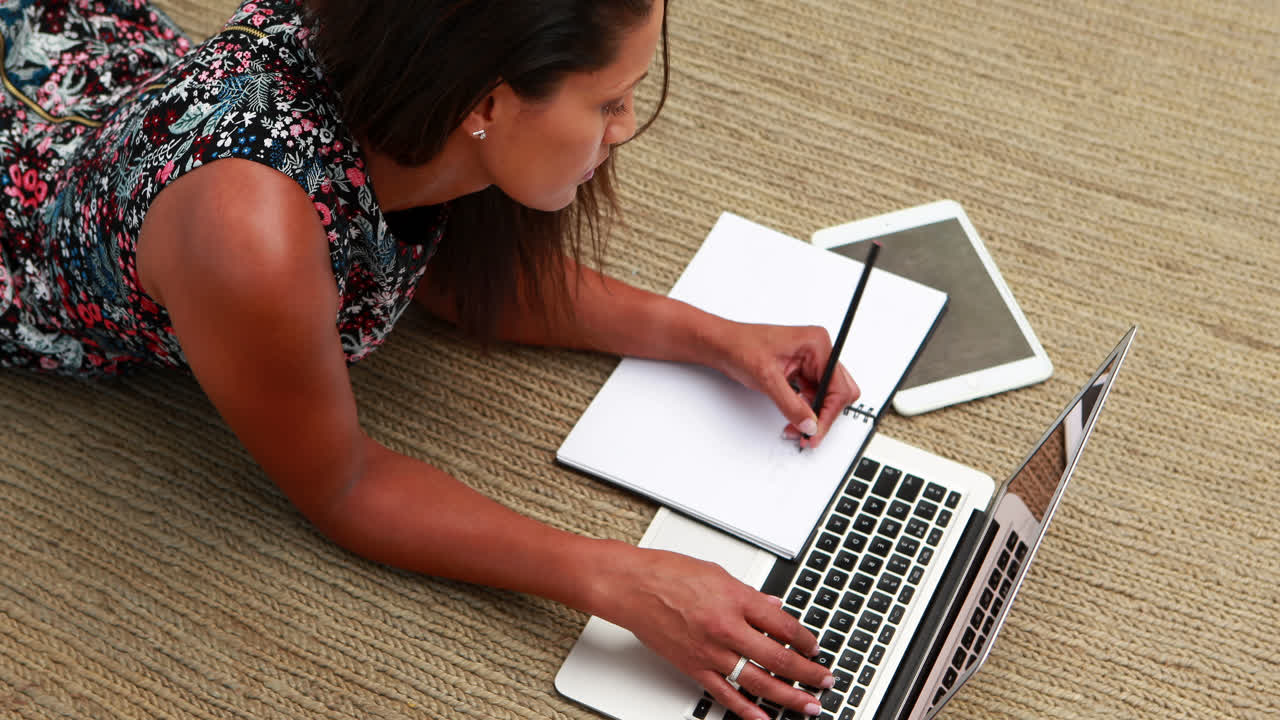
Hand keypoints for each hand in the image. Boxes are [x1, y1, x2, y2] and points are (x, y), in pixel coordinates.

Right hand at [594, 544, 834, 718]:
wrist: (631, 587)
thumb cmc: (667, 573)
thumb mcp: (718, 573)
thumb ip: (750, 595)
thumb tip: (774, 607)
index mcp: (736, 599)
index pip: (784, 625)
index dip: (806, 639)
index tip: (815, 647)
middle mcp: (726, 627)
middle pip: (778, 657)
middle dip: (807, 672)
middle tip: (825, 680)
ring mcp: (710, 651)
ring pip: (758, 681)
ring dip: (788, 696)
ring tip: (808, 704)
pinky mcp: (693, 667)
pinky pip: (725, 693)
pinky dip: (746, 709)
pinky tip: (763, 717)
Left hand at [709, 321, 859, 448]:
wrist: (722, 345)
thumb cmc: (740, 347)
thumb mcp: (767, 378)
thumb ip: (791, 405)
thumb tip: (809, 424)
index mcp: (817, 344)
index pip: (838, 386)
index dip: (829, 413)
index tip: (816, 431)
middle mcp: (818, 351)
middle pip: (838, 392)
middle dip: (825, 415)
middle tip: (810, 434)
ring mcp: (811, 361)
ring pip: (826, 396)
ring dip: (814, 416)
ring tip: (798, 430)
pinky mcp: (802, 371)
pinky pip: (813, 395)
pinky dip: (806, 410)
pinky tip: (795, 420)